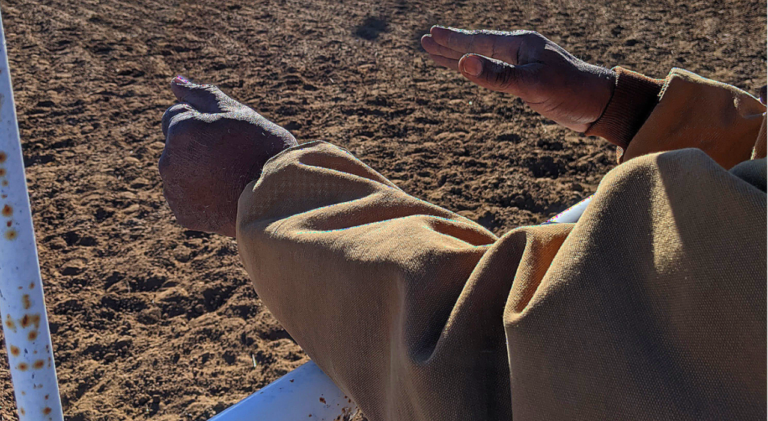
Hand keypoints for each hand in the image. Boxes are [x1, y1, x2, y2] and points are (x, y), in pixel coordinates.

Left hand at [159, 76, 296, 236]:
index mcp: (181, 129)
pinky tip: (225, 196)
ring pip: (180, 171)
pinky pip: (186, 198)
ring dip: (197, 170)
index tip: (227, 135)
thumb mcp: (237, 113)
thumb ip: (202, 95)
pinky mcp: (182, 214)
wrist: (280, 199)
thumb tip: (175, 81)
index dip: (203, 122)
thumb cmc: (262, 149)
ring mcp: (174, 190)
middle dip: (196, 147)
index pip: (176, 115)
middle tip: (232, 157)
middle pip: (176, 145)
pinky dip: (200, 196)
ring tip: (232, 178)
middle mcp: (168, 160)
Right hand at [421, 27, 615, 131]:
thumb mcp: (531, 85)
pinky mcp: (526, 79)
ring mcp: (522, 64)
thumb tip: (463, 62)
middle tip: (426, 40)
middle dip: (450, 45)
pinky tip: (468, 69)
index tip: (431, 35)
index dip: (453, 40)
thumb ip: (497, 75)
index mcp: (520, 44)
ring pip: (483, 57)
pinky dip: (476, 69)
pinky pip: (493, 70)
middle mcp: (519, 50)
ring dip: (459, 56)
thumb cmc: (570, 92)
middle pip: (476, 45)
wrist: (600, 105)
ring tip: (438, 53)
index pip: (478, 41)